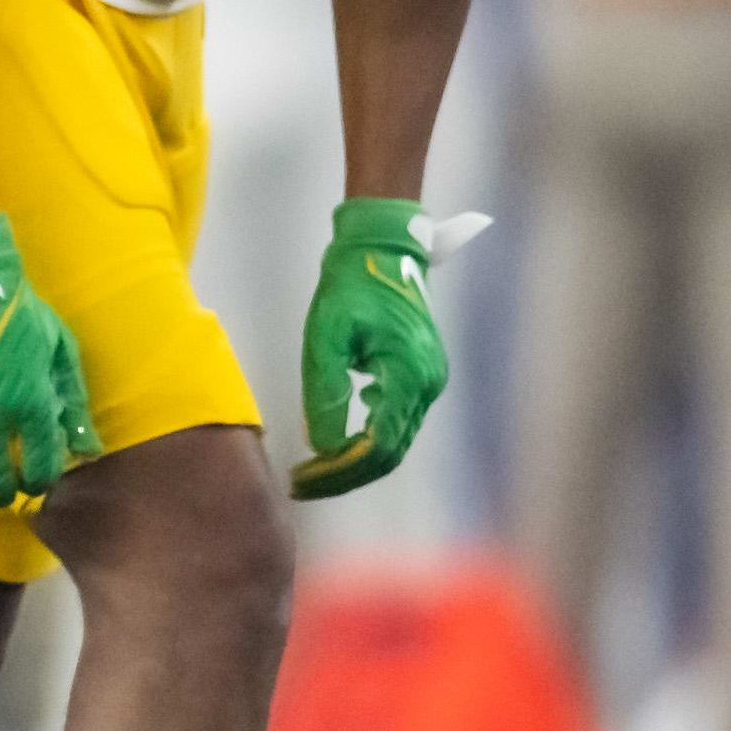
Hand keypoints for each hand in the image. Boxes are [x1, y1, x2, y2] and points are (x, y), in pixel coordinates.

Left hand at [290, 199, 481, 499]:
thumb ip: (325, 391)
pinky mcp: (421, 374)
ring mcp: (429, 380)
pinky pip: (397, 420)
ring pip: (395, 441)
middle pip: (389, 453)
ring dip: (356, 459)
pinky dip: (369, 437)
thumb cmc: (352, 284)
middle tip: (301, 484)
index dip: (339, 472)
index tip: (301, 480)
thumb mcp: (325, 335)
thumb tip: (321, 446)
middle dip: (345, 474)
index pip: (377, 447)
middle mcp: (428, 385)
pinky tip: (338, 438)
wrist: (383, 247)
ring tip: (313, 469)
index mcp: (409, 376)